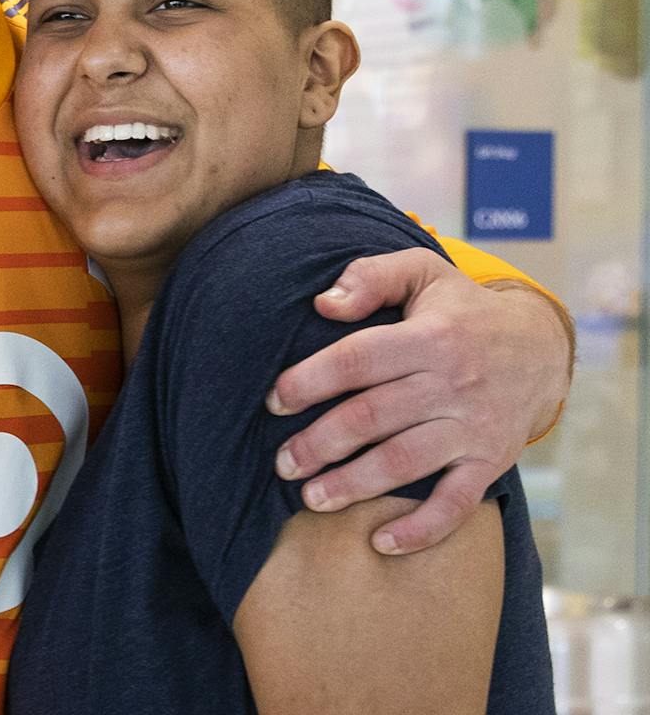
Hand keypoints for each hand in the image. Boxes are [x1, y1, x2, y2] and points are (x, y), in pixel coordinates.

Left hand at [266, 247, 571, 554]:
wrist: (540, 347)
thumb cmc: (460, 309)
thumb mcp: (421, 271)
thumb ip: (371, 277)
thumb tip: (324, 304)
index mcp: (430, 336)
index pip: (358, 360)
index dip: (310, 381)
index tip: (274, 401)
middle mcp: (453, 384)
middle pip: (373, 418)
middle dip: (320, 443)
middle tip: (282, 462)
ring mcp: (474, 427)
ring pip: (405, 463)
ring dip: (354, 486)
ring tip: (310, 498)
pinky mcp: (491, 461)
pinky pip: (456, 504)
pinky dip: (421, 529)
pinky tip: (381, 542)